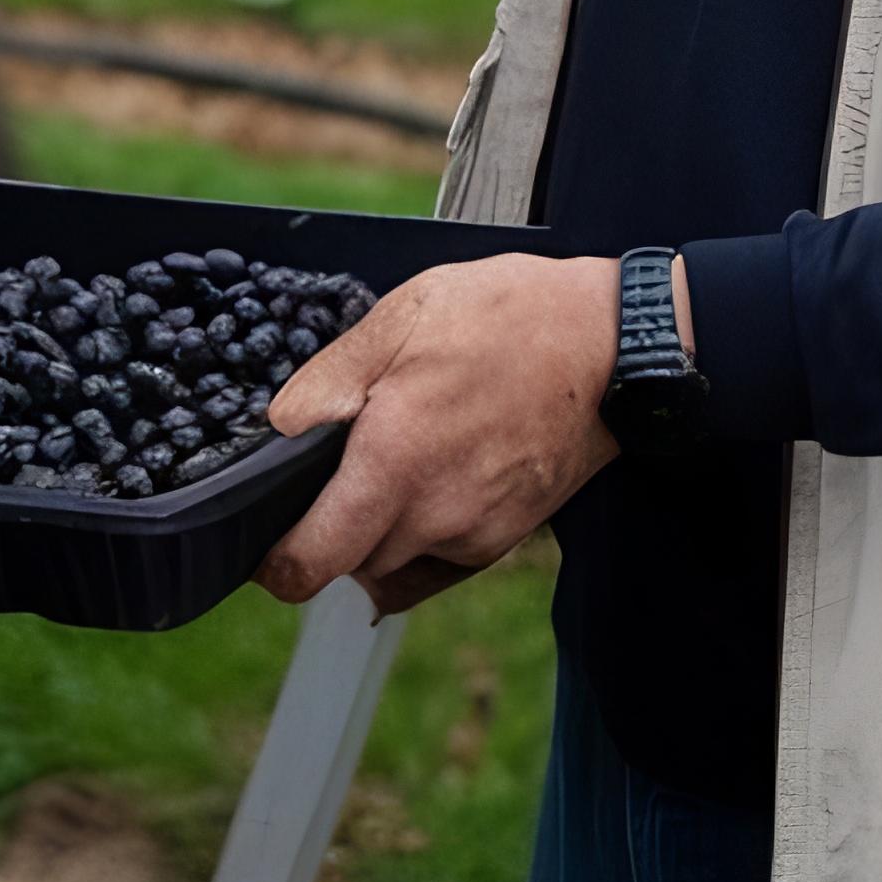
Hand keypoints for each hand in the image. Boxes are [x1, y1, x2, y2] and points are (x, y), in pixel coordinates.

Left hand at [257, 252, 635, 615]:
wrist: (612, 343)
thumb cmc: (509, 317)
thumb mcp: (403, 315)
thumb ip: (328, 381)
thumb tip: (276, 431)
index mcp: (393, 463)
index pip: (307, 565)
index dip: (274, 561)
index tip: (269, 533)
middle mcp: (431, 516)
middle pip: (346, 564)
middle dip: (329, 528)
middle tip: (341, 465)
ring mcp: (472, 535)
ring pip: (390, 566)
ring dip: (376, 532)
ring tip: (396, 459)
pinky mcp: (503, 539)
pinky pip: (436, 563)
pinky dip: (419, 537)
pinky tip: (431, 481)